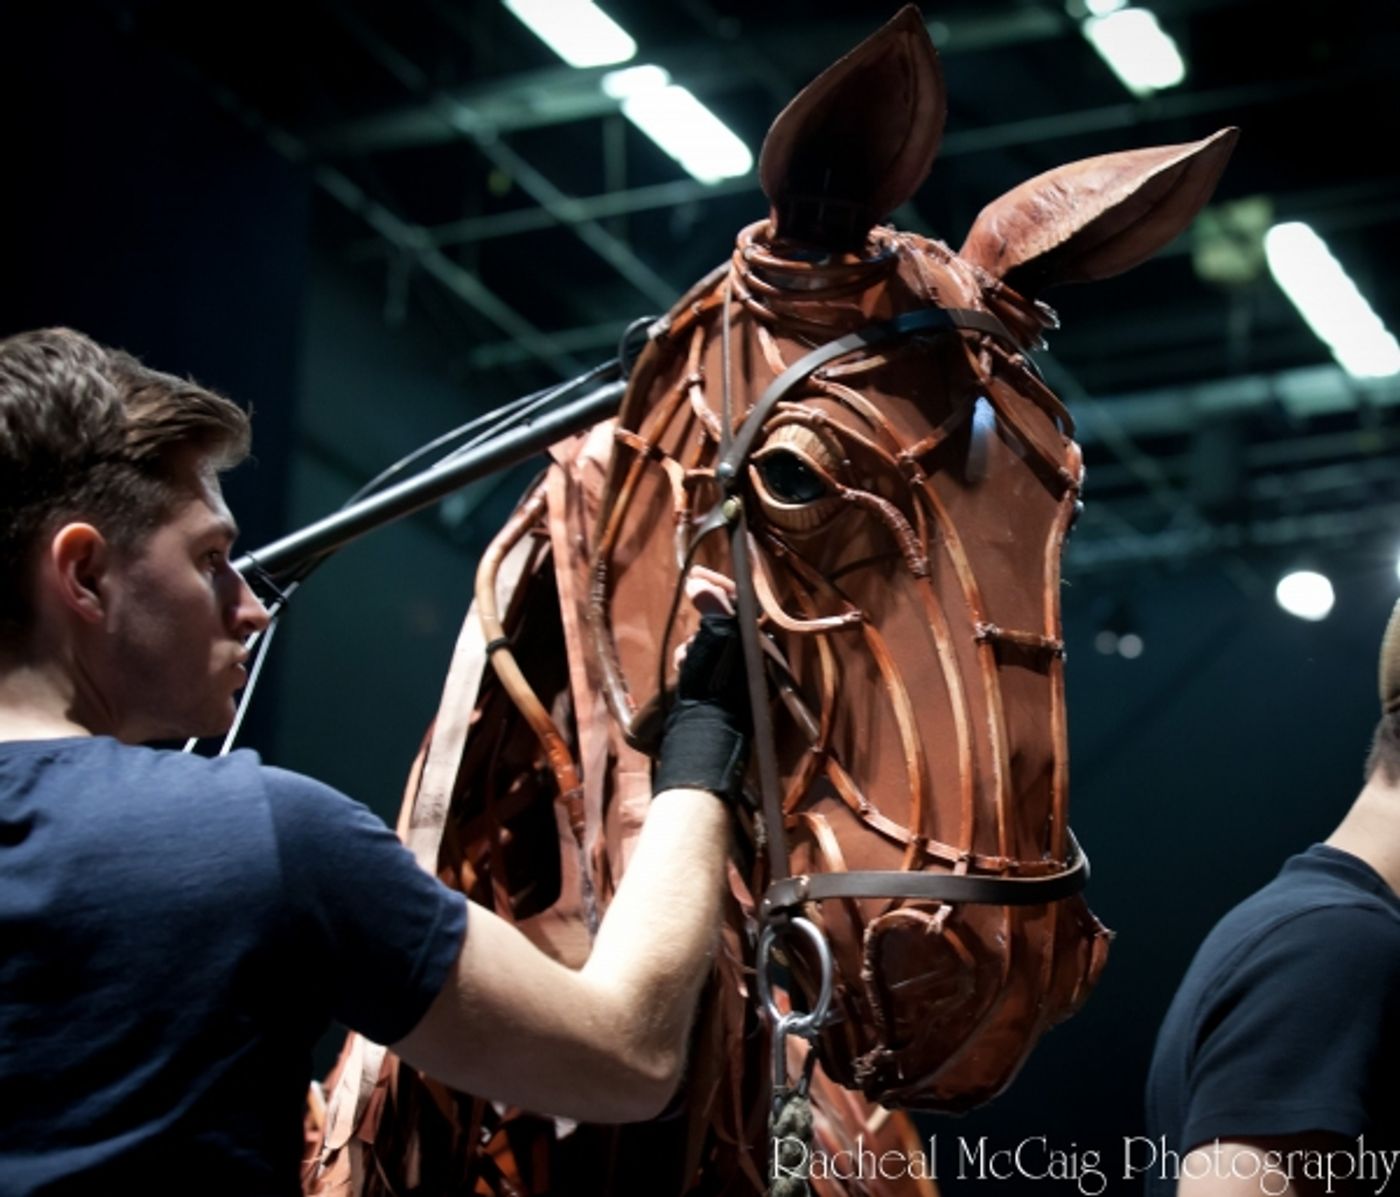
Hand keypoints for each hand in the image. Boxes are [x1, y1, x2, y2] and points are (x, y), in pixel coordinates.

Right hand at [654, 572, 750, 804]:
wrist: (705, 736)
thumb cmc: (715, 689)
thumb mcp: (715, 644)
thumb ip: (713, 612)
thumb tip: (701, 583)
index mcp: (760, 644)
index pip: (742, 602)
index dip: (719, 584)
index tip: (694, 575)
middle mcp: (752, 657)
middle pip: (723, 619)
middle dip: (702, 617)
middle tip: (687, 613)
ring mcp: (735, 673)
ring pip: (709, 640)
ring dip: (694, 642)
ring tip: (686, 657)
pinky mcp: (719, 687)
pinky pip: (702, 661)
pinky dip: (691, 660)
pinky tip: (684, 669)